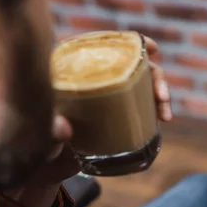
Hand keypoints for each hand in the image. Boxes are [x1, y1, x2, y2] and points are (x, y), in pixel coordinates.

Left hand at [3, 37, 171, 206]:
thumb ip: (50, 127)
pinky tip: (163, 118)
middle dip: (154, 76)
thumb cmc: (42, 140)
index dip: (131, 43)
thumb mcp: (43, 129)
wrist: (48, 163)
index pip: (106, 46)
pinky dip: (156, 108)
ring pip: (142, 85)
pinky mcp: (120, 114)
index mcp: (76, 69)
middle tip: (161, 95)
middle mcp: (97, 78)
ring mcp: (111, 95)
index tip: (150, 49)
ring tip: (165, 114)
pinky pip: (142, 104)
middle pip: (132, 65)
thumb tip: (64, 128)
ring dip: (160, 93)